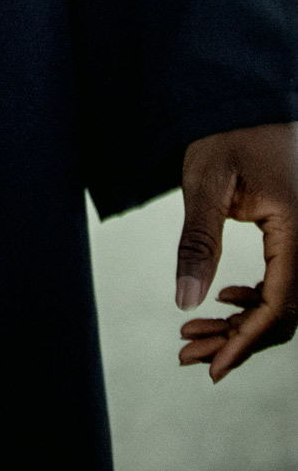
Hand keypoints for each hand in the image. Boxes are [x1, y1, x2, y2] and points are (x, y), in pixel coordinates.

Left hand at [175, 121, 297, 378]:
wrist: (245, 102)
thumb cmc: (224, 135)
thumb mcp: (204, 182)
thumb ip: (198, 241)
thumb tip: (184, 301)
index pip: (279, 305)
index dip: (245, 341)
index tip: (211, 368)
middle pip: (283, 313)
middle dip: (236, 339)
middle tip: (187, 355)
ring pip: (282, 301)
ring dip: (241, 324)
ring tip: (192, 335)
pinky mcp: (297, 237)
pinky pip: (285, 282)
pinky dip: (254, 301)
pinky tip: (225, 299)